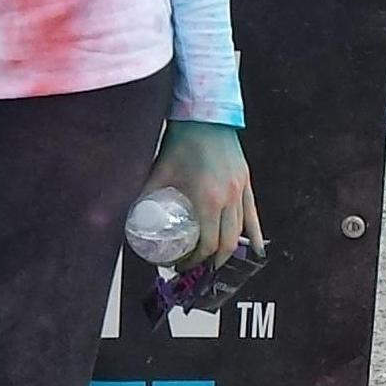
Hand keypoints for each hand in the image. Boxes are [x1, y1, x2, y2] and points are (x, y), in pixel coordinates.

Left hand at [140, 120, 260, 267]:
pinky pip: (254, 214)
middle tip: (195, 267)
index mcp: (208, 199)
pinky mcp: (246, 183)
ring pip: (241, 231)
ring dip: (229, 250)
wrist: (204, 118)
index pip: (207, 243)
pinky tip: (256, 248)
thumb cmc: (180, 143)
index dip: (195, 260)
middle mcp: (229, 198)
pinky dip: (255, 233)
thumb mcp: (159, 172)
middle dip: (211, 260)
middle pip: (226, 242)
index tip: (182, 264)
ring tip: (214, 261)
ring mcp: (241, 191)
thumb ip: (145, 194)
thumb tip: (129, 215)